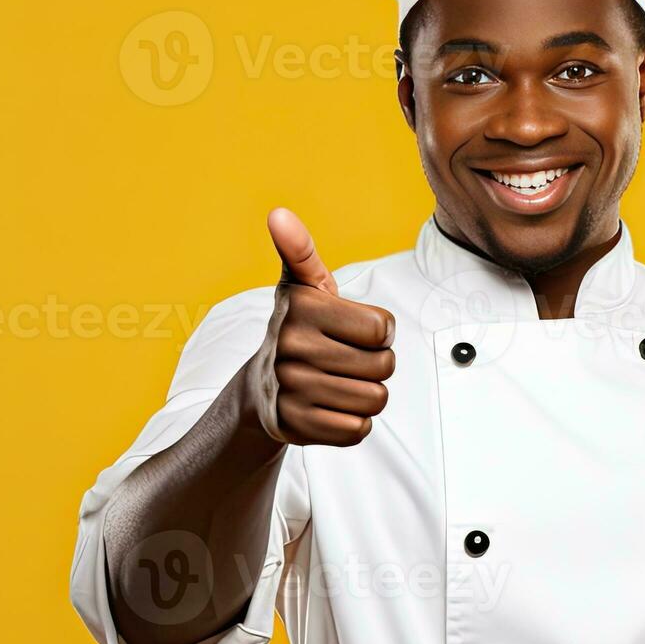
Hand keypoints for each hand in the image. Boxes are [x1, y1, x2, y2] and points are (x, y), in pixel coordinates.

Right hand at [245, 208, 395, 446]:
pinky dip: (353, 422)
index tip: (354, 331)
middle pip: (384, 367)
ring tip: (340, 383)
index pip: (384, 329)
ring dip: (367, 394)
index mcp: (302, 310)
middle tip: (346, 359)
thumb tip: (278, 213)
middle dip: (376, 364)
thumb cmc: (298, 331)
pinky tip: (331, 407)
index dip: (379, 332)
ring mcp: (291, 389)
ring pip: (374, 400)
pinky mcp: (295, 427)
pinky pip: (357, 430)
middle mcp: (291, 348)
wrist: (260, 388)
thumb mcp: (302, 288)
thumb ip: (300, 250)